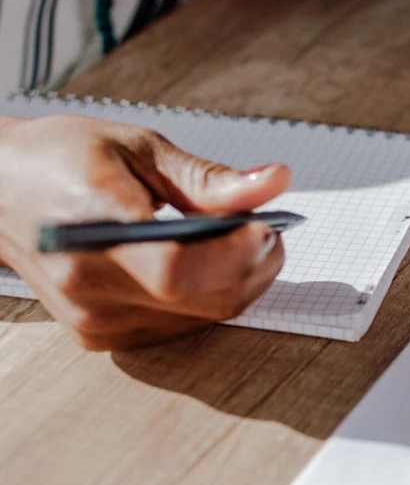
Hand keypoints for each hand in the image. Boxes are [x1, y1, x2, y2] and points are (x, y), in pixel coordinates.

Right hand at [0, 115, 290, 350]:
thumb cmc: (60, 160)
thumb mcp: (136, 148)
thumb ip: (206, 177)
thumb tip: (273, 182)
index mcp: (88, 232)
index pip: (176, 269)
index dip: (234, 253)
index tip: (266, 224)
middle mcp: (88, 289)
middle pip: (201, 298)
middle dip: (254, 264)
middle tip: (266, 225)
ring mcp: (95, 321)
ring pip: (203, 316)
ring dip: (241, 280)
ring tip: (241, 237)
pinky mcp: (103, 336)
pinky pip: (184, 323)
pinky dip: (212, 294)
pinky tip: (210, 261)